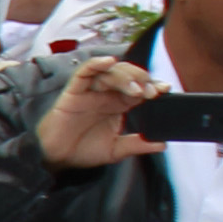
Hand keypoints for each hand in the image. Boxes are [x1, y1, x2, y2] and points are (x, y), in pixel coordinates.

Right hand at [35, 56, 162, 170]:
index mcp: (119, 105)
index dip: (153, 86)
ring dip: (125, 76)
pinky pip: (85, 71)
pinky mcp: (74, 91)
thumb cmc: (83, 150)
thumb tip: (162, 144)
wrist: (58, 159)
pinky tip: (108, 62)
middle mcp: (106, 94)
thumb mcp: (116, 149)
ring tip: (135, 89)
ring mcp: (90, 91)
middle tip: (152, 91)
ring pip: (110, 72)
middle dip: (142, 80)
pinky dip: (96, 64)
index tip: (165, 89)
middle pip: (128, 75)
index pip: (139, 88)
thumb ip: (138, 145)